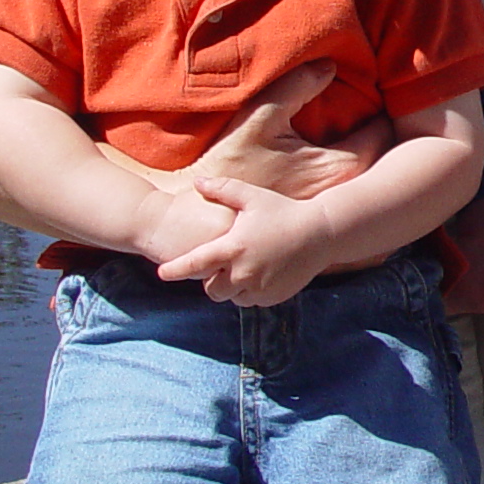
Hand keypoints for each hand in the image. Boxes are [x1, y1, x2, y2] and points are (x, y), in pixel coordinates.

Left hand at [154, 178, 336, 305]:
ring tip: (243, 267)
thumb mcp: (253, 197)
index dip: (175, 270)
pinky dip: (250, 291)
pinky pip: (252, 300)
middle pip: (211, 289)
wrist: (321, 233)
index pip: (194, 265)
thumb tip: (197, 182)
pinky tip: (260, 273)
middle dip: (211, 280)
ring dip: (231, 287)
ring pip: (232, 297)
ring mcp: (259, 288)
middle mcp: (243, 272)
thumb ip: (222, 189)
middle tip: (221, 265)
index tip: (161, 273)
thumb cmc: (284, 211)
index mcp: (233, 247)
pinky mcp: (273, 297)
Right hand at [186, 60, 383, 201]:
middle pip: (384, 154)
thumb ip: (296, 88)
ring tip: (366, 125)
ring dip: (372, 150)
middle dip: (384, 129)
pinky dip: (358, 171)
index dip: (388, 110)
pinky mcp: (323, 216)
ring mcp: (336, 207)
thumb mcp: (259, 118)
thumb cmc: (231, 168)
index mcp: (339, 166)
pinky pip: (353, 188)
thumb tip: (329, 66)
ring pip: (370, 172)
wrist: (206, 217)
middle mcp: (346, 190)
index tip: (383, 91)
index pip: (384, 132)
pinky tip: (343, 153)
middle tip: (383, 105)